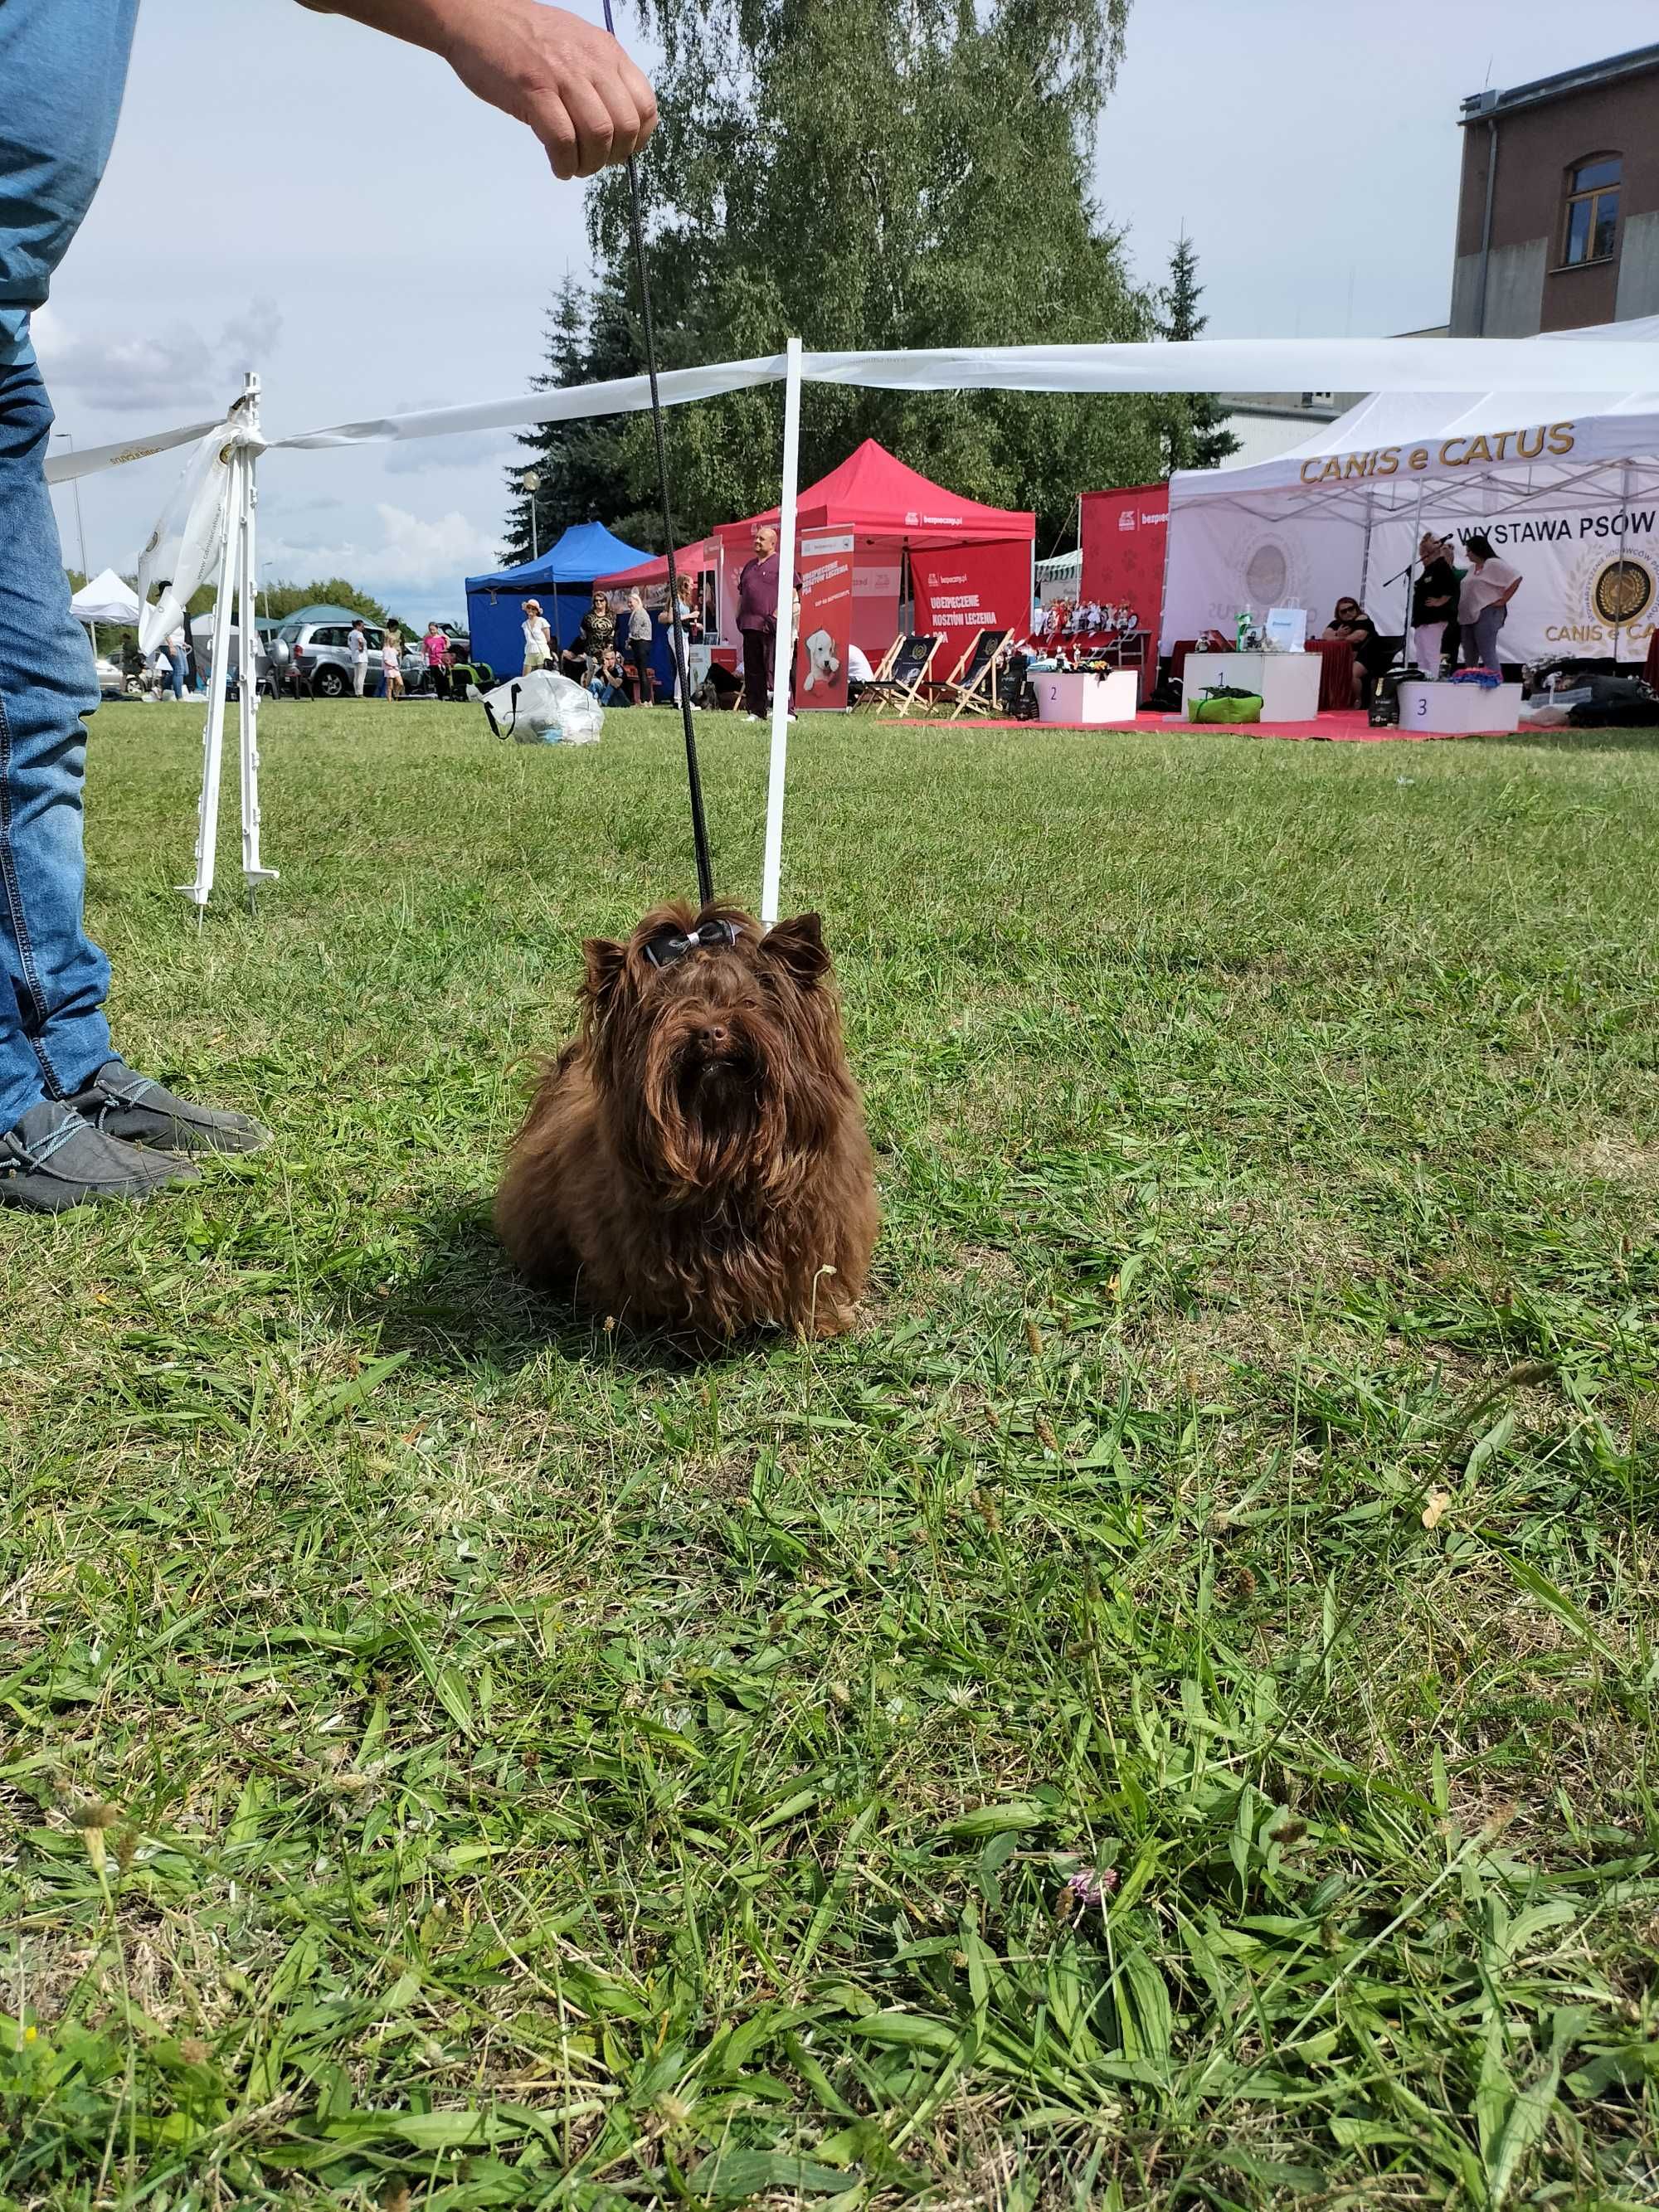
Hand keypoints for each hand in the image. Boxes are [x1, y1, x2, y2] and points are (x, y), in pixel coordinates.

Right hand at [306, 0, 656, 177]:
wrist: (476, 15)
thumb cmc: (522, 36)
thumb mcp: (575, 45)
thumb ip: (598, 77)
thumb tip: (615, 126)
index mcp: (605, 52)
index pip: (644, 106)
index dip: (637, 138)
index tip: (620, 151)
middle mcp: (590, 63)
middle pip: (625, 127)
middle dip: (613, 157)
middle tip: (593, 163)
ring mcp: (562, 76)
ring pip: (598, 136)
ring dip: (589, 164)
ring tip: (574, 167)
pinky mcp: (533, 91)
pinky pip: (563, 142)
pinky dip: (564, 164)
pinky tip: (558, 167)